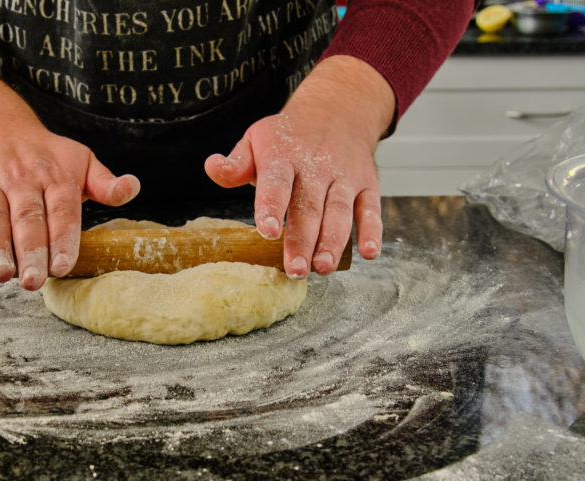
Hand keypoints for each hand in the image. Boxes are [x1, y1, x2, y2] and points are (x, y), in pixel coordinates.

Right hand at [0, 75, 139, 289]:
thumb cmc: (45, 154)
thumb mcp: (81, 161)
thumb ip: (105, 183)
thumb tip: (132, 188)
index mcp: (54, 176)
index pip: (61, 211)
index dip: (62, 238)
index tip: (64, 265)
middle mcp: (21, 179)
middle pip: (27, 219)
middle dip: (31, 251)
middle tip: (33, 281)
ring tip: (1, 274)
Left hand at [204, 56, 394, 277]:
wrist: (338, 107)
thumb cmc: (289, 136)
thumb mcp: (257, 140)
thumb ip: (236, 163)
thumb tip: (212, 167)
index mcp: (284, 156)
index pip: (276, 182)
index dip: (272, 206)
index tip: (267, 231)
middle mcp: (316, 167)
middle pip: (309, 207)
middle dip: (302, 240)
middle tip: (295, 270)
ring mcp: (344, 177)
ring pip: (339, 211)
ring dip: (333, 242)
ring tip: (322, 268)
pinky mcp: (367, 185)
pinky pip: (371, 209)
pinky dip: (372, 231)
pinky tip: (368, 253)